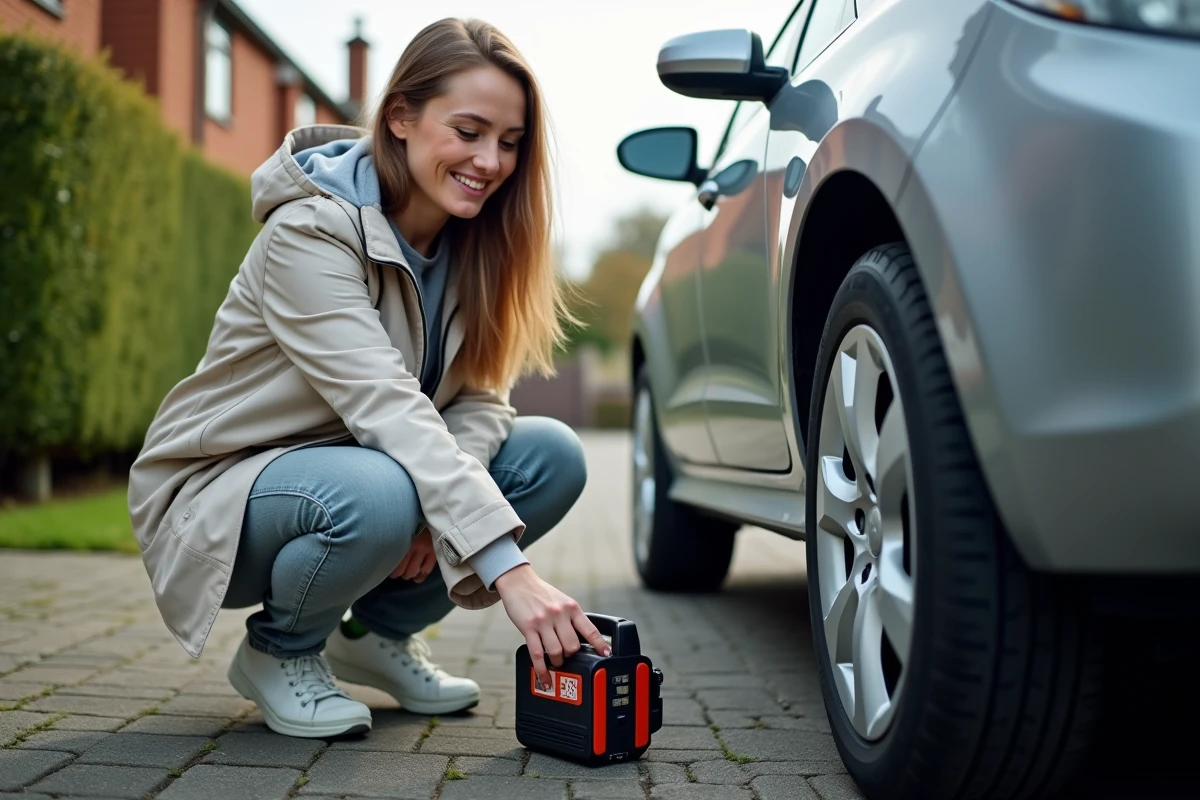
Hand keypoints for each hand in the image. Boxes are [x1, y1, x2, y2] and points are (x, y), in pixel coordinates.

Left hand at [391, 528, 436, 581]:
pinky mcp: (434, 554)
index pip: (396, 559)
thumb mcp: (406, 530)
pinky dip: (421, 576)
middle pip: (403, 568)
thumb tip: (389, 554)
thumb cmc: (416, 524)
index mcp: (405, 540)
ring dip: (409, 575)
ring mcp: (426, 550)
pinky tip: (417, 578)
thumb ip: (400, 541)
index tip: (388, 570)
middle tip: (398, 574)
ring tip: (407, 574)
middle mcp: (415, 546)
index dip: (391, 568)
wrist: (434, 519)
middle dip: (399, 573)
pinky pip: (426, 570)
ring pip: (414, 571)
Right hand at [494, 564, 610, 688]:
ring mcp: (543, 621)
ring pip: (556, 651)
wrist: (519, 582)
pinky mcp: (528, 628)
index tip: (607, 655)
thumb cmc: (542, 593)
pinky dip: (542, 670)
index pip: (590, 629)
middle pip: (572, 645)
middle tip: (567, 657)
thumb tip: (582, 640)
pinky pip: (537, 654)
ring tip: (556, 662)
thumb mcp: (563, 601)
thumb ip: (572, 618)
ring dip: (557, 662)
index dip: (600, 644)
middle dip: (571, 656)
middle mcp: (559, 614)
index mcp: (572, 607)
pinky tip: (545, 678)